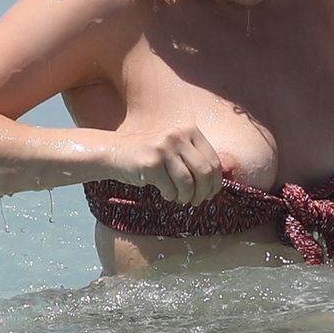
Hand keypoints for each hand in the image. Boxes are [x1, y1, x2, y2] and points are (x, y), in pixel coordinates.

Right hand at [108, 124, 223, 204]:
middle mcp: (178, 136)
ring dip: (186, 197)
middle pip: (204, 172)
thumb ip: (195, 158)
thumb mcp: (176, 148)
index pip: (213, 160)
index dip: (215, 182)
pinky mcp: (151, 163)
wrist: (116, 152)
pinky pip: (170, 188)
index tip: (210, 194)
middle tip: (197, 201)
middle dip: (203, 192)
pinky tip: (166, 194)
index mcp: (189, 131)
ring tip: (181, 199)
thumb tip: (217, 183)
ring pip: (188, 182)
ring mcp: (164, 148)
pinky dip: (171, 196)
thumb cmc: (151, 155)